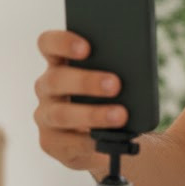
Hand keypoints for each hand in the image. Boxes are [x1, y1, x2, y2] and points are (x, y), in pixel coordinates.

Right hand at [32, 30, 128, 172]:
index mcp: (59, 63)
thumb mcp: (113, 78)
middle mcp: (47, 88)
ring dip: (93, 114)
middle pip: (56, 80)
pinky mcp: (51, 142)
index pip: (48, 44)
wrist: (106, 137)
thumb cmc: (110, 98)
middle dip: (86, 82)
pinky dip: (90, 142)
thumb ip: (120, 66)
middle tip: (116, 84)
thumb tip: (139, 62)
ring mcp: (45, 116)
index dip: (62, 43)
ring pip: (61, 114)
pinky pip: (68, 142)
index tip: (87, 47)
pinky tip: (108, 140)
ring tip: (121, 115)